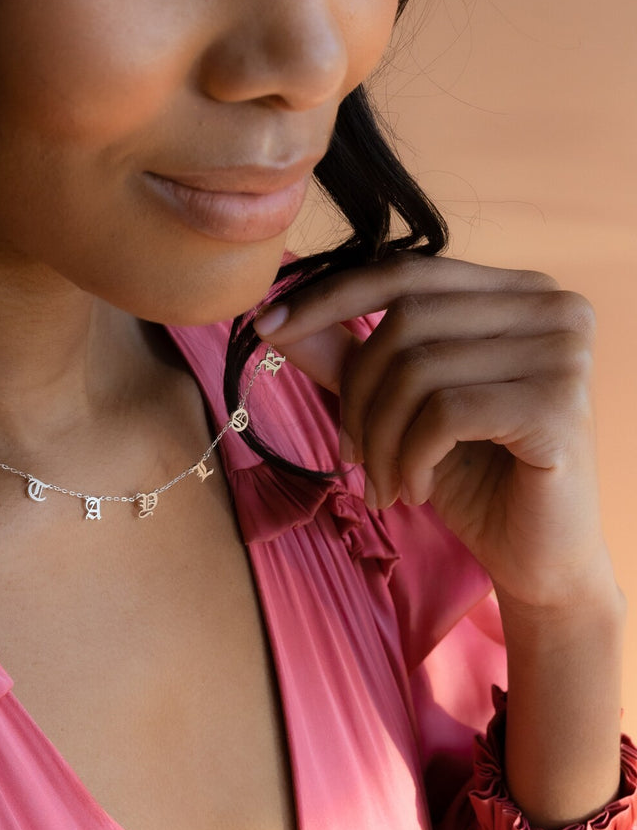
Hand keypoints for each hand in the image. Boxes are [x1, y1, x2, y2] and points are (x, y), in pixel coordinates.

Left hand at [254, 252, 611, 611]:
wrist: (535, 555)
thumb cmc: (469, 474)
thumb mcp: (397, 407)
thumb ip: (346, 356)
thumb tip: (274, 320)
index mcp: (516, 292)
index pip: (404, 273)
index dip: (328, 297)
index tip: (265, 328)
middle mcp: (551, 306)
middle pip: (404, 321)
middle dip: (356, 394)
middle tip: (349, 454)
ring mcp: (563, 352)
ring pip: (417, 369)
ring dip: (379, 438)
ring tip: (383, 482)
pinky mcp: (560, 405)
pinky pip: (443, 412)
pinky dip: (410, 457)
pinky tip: (417, 490)